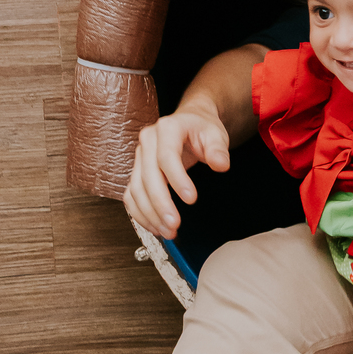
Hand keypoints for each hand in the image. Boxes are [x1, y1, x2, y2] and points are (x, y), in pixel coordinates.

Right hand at [123, 101, 231, 239]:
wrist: (190, 121)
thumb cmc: (202, 128)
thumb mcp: (216, 134)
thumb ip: (218, 149)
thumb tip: (221, 165)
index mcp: (167, 128)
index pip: (166, 156)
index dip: (177, 179)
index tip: (191, 199)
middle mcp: (148, 142)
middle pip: (148, 176)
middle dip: (160, 204)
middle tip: (174, 225)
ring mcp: (139, 157)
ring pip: (137, 189)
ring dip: (150, 213)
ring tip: (168, 231)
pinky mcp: (137, 171)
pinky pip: (131, 195)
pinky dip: (140, 213)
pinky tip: (155, 226)